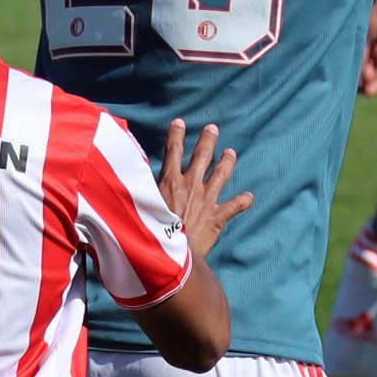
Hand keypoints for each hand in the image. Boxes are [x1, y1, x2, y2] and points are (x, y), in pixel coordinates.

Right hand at [154, 120, 254, 260]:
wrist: (172, 254)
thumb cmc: (152, 231)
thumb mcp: (141, 203)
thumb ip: (141, 188)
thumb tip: (127, 174)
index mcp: (171, 181)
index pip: (173, 151)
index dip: (176, 134)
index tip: (180, 122)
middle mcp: (191, 186)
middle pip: (201, 156)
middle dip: (208, 140)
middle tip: (213, 128)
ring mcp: (206, 200)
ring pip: (220, 175)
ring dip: (227, 162)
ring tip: (231, 152)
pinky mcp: (217, 217)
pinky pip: (234, 207)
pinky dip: (243, 201)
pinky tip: (250, 197)